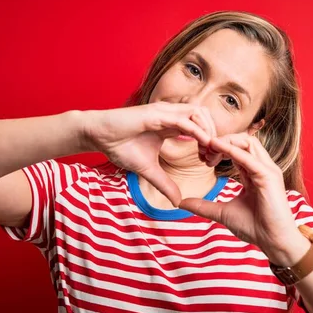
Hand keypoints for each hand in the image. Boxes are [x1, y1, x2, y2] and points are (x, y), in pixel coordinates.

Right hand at [83, 102, 215, 206]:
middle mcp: (171, 114)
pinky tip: (204, 144)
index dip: (210, 142)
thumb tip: (177, 201)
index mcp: (171, 124)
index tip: (210, 161)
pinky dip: (197, 130)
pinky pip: (184, 120)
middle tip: (213, 157)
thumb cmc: (120, 147)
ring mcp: (165, 112)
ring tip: (209, 152)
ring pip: (199, 113)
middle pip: (205, 116)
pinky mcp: (157, 114)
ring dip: (209, 131)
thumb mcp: (148, 170)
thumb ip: (164, 183)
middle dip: (215, 135)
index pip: (200, 127)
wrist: (98, 136)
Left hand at [180, 133, 309, 265]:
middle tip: (203, 150)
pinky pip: (248, 156)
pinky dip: (231, 149)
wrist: (273, 242)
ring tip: (208, 148)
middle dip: (221, 140)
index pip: (236, 150)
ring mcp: (267, 170)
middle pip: (242, 140)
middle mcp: (262, 168)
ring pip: (248, 141)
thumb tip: (181, 202)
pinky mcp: (269, 176)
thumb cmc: (254, 227)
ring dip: (226, 141)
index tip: (202, 157)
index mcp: (253, 173)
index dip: (218, 148)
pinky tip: (215, 146)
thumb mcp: (222, 212)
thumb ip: (203, 205)